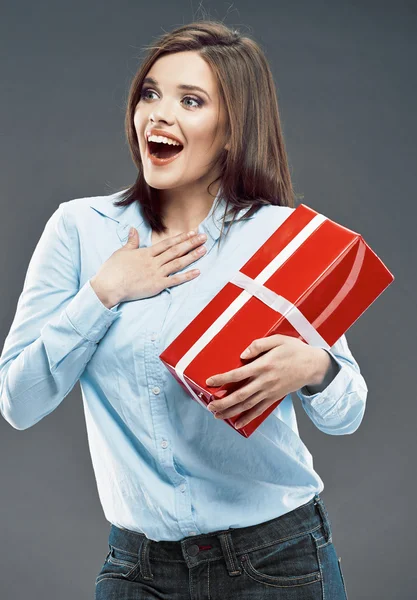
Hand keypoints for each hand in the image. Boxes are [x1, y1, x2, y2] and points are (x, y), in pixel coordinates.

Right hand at [90, 228, 207, 305]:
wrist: (109, 286)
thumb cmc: (113, 270)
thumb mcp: (121, 252)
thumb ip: (131, 241)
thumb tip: (133, 229)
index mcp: (146, 253)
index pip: (167, 243)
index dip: (180, 237)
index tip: (191, 232)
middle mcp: (153, 262)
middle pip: (175, 250)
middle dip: (191, 243)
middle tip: (204, 237)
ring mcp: (156, 273)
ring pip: (177, 262)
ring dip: (192, 256)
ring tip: (204, 249)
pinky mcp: (157, 285)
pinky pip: (175, 280)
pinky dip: (187, 276)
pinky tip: (197, 271)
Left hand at [205, 334, 327, 428]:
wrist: (313, 366)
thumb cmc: (295, 351)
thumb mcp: (278, 340)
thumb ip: (259, 345)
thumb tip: (243, 354)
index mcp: (263, 366)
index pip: (238, 374)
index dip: (222, 379)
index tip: (209, 381)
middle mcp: (265, 381)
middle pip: (240, 395)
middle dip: (223, 402)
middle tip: (209, 405)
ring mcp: (270, 392)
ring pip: (247, 405)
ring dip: (231, 412)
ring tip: (217, 415)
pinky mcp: (274, 398)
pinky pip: (259, 410)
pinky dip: (248, 418)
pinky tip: (237, 424)